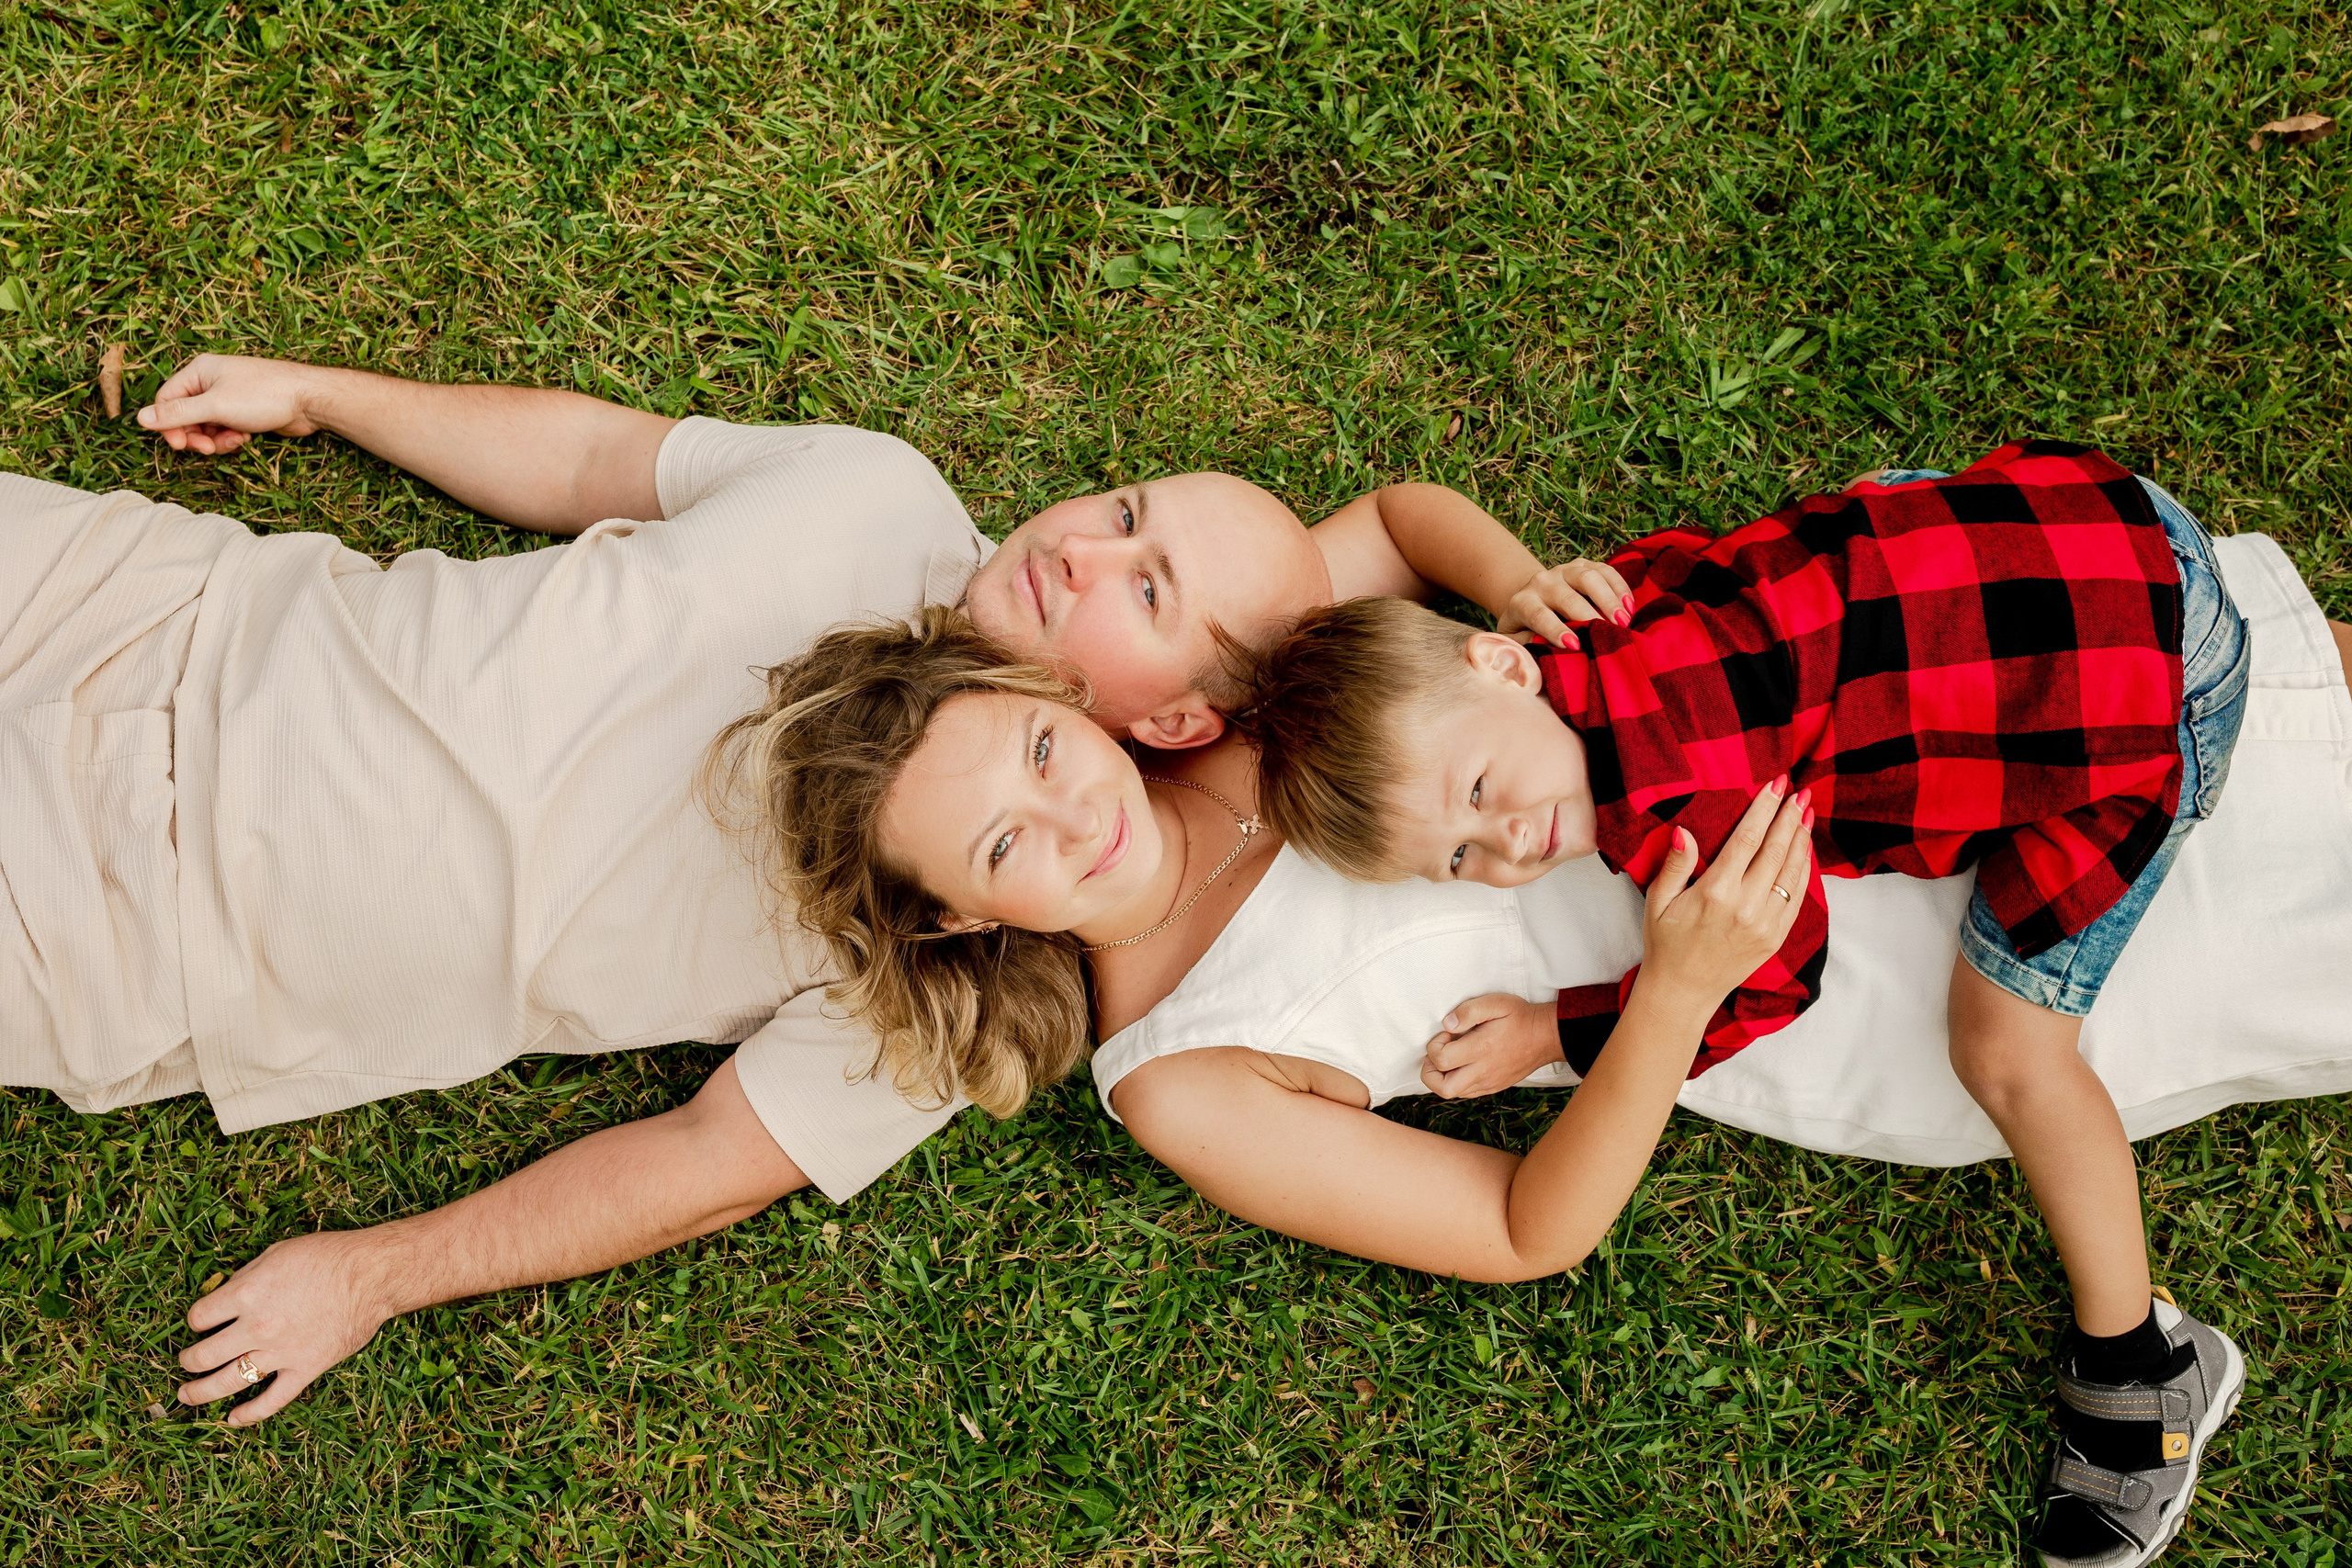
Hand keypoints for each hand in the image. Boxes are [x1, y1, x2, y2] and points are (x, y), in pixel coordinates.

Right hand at [137, 353, 324, 454]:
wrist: (309, 400)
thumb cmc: (264, 395)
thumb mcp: (215, 406)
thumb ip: (178, 414)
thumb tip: (140, 418)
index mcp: (199, 371)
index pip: (166, 400)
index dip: (168, 425)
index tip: (179, 445)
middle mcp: (211, 381)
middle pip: (185, 416)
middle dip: (195, 436)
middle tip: (209, 449)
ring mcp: (229, 396)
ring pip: (206, 426)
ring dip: (216, 439)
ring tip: (235, 440)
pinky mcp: (244, 411)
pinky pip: (224, 429)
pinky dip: (231, 437)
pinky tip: (247, 437)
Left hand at [174, 1230, 392, 1426]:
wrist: (374, 1274)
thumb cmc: (328, 1257)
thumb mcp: (277, 1253)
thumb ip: (246, 1276)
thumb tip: (226, 1295)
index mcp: (246, 1294)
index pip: (199, 1317)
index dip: (195, 1321)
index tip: (201, 1322)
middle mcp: (256, 1327)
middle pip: (204, 1356)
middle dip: (188, 1361)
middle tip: (186, 1362)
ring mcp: (280, 1352)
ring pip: (227, 1383)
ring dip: (200, 1392)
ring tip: (187, 1394)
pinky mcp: (305, 1369)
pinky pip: (272, 1401)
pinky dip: (249, 1415)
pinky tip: (232, 1420)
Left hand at [1422, 993, 1564, 1098]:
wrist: (1546, 1036)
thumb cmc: (1520, 1017)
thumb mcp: (1496, 1003)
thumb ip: (1469, 1011)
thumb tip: (1447, 1024)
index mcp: (1482, 1049)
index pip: (1442, 1060)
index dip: (1434, 1046)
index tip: (1446, 1033)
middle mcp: (1483, 1071)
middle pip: (1443, 1087)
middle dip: (1429, 1072)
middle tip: (1437, 1054)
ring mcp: (1489, 1083)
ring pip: (1453, 1094)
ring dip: (1442, 1078)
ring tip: (1448, 1058)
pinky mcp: (1493, 1087)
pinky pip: (1466, 1093)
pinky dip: (1456, 1082)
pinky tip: (1462, 1064)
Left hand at [1497, 557, 1633, 647]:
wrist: (1530, 599)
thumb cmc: (1526, 629)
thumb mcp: (1518, 640)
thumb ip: (1528, 646)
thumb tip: (1547, 650)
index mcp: (1522, 603)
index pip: (1539, 615)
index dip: (1556, 630)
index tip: (1575, 646)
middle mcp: (1541, 582)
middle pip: (1567, 596)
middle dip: (1589, 616)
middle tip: (1609, 634)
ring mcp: (1563, 570)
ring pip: (1588, 577)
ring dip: (1609, 599)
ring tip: (1624, 620)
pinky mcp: (1582, 565)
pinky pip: (1604, 570)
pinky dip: (1619, 586)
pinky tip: (1629, 605)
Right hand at [1638, 781, 1812, 1007]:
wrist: (1683, 991)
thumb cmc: (1665, 943)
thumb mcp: (1657, 901)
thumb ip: (1675, 865)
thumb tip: (1684, 831)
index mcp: (1716, 892)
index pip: (1747, 839)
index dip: (1764, 809)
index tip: (1776, 785)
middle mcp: (1746, 906)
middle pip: (1776, 850)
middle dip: (1789, 817)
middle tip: (1799, 792)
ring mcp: (1766, 923)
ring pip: (1792, 872)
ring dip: (1801, 840)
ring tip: (1806, 814)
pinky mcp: (1776, 937)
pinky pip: (1798, 897)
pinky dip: (1804, 871)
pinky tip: (1804, 852)